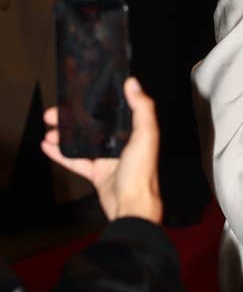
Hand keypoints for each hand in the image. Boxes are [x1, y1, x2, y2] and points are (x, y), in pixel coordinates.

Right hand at [42, 77, 162, 222]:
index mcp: (132, 133)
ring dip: (63, 135)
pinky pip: (75, 161)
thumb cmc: (141, 173)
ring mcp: (107, 159)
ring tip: (49, 131)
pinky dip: (61, 154)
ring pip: (81, 142)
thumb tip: (133, 84)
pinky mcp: (97, 173)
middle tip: (53, 114)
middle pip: (91, 125)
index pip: (110, 112)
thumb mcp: (145, 136)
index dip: (93, 103)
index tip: (77, 96)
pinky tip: (47, 146)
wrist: (132, 207)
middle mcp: (120, 144)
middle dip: (71, 119)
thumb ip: (142, 109)